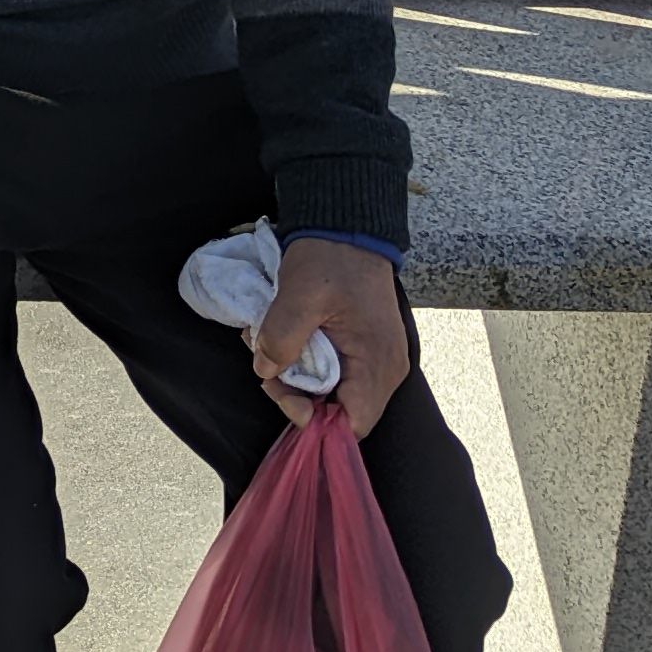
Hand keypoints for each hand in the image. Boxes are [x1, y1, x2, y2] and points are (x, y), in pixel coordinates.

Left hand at [255, 237, 410, 437]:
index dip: (316, 422)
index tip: (282, 395)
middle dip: (298, 397)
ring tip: (266, 347)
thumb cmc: (329, 259)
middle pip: (341, 412)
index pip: (354, 423)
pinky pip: (336, 374)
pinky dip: (306, 364)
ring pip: (334, 393)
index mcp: (377, 361)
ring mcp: (377, 360)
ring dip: (297, 379)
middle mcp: (385, 369)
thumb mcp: (299, 294)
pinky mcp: (364, 350)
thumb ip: (281, 337)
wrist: (347, 227)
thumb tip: (266, 371)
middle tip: (267, 368)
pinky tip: (282, 341)